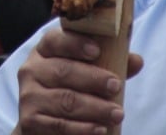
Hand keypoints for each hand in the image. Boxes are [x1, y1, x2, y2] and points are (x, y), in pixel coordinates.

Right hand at [17, 26, 142, 134]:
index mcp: (44, 49)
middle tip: (116, 86)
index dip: (75, 43)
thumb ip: (110, 62)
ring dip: (94, 108)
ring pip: (65, 100)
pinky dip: (82, 128)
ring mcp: (28, 96)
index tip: (97, 51)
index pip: (56, 39)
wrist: (43, 120)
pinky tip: (100, 129)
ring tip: (117, 113)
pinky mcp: (30, 121)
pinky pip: (59, 125)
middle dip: (93, 79)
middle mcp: (32, 69)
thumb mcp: (85, 69)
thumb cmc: (69, 86)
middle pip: (64, 71)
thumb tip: (137, 60)